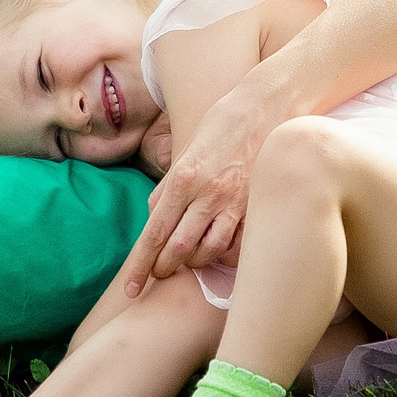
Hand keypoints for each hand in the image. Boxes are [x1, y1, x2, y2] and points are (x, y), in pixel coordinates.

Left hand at [113, 80, 292, 297]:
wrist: (265, 106)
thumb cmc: (221, 127)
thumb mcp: (186, 152)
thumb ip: (169, 187)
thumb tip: (154, 216)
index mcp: (182, 179)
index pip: (154, 233)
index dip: (141, 265)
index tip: (131, 290)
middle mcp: (206, 193)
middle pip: (178, 248)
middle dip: (165, 269)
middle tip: (160, 275)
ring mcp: (235, 201)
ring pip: (209, 252)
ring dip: (195, 263)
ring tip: (189, 260)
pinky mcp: (257, 205)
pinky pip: (238, 243)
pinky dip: (225, 254)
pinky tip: (221, 252)